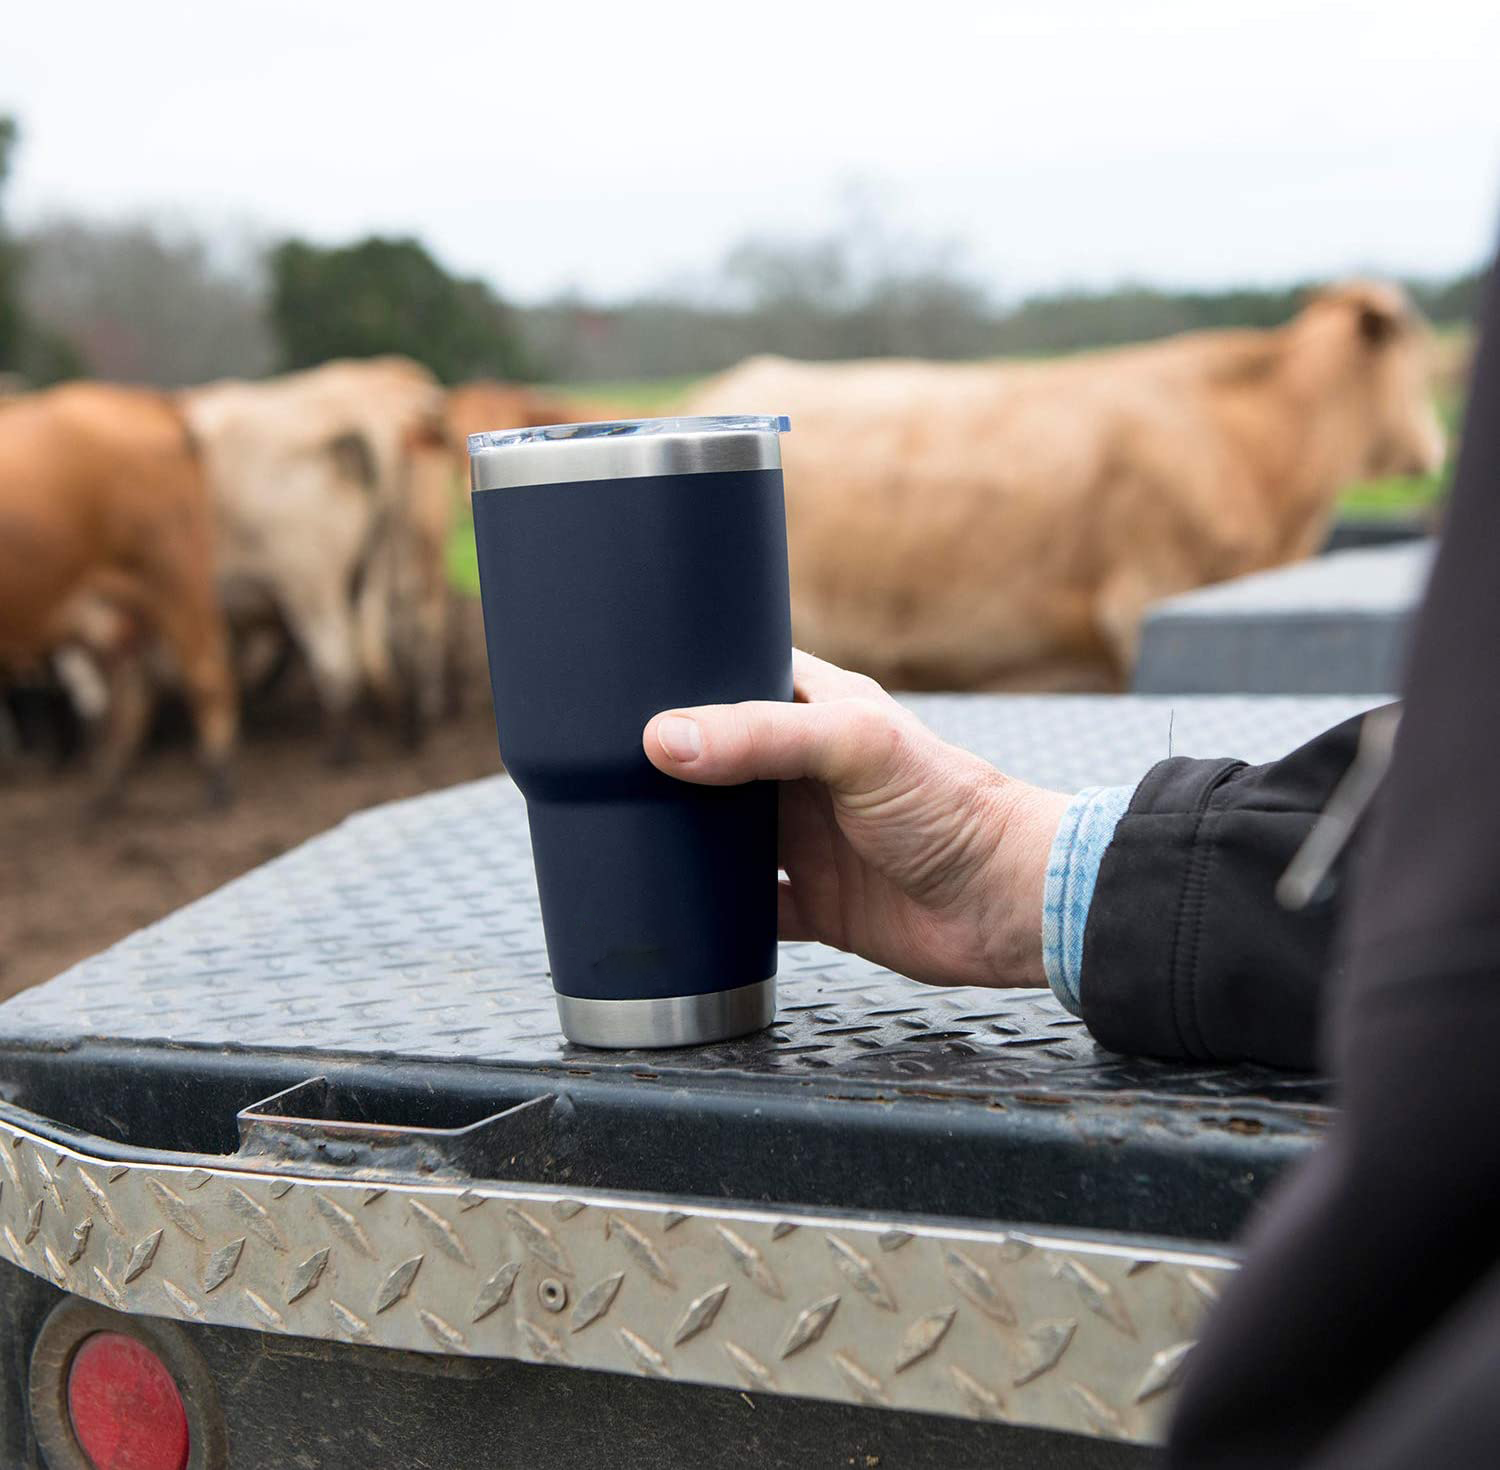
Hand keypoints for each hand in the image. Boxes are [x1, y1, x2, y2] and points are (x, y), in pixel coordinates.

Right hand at [643, 650, 1069, 988]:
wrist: (1009, 906)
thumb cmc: (953, 806)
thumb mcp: (857, 748)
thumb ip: (762, 736)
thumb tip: (665, 738)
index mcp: (819, 712)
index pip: (741, 676)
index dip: (689, 676)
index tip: (623, 682)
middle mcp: (805, 774)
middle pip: (719, 761)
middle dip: (670, 766)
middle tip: (598, 767)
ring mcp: (808, 840)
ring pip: (724, 836)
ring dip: (684, 839)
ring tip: (616, 832)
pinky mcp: (815, 904)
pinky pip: (748, 908)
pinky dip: (713, 912)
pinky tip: (674, 908)